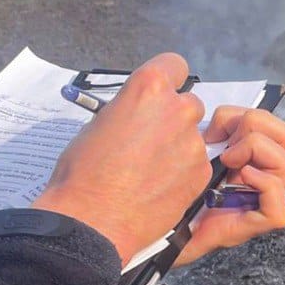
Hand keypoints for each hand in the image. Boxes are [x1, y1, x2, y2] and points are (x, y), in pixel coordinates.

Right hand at [32, 53, 210, 263]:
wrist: (93, 219)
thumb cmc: (83, 171)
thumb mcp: (98, 124)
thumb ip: (128, 112)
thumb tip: (136, 118)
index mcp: (148, 88)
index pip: (173, 65)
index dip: (167, 81)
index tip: (160, 96)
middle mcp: (177, 109)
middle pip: (188, 103)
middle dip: (174, 118)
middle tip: (152, 141)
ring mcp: (193, 142)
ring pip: (193, 137)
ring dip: (178, 148)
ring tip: (151, 172)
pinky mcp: (201, 173)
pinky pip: (196, 165)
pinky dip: (183, 174)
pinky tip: (159, 189)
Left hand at [173, 107, 284, 266]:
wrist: (173, 229)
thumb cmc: (189, 189)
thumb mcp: (205, 147)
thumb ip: (222, 127)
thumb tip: (225, 124)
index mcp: (265, 157)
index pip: (283, 125)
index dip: (247, 118)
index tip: (218, 135)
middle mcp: (275, 177)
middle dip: (254, 130)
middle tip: (225, 149)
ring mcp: (273, 201)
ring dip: (254, 153)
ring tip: (227, 165)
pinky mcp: (265, 221)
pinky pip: (278, 198)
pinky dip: (259, 183)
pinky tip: (235, 183)